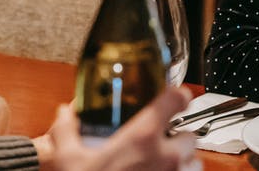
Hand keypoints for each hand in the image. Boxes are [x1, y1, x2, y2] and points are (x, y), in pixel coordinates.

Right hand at [33, 88, 198, 170]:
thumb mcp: (67, 158)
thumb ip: (66, 129)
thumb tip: (64, 114)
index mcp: (142, 137)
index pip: (176, 99)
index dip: (177, 94)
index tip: (175, 96)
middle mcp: (166, 156)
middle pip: (190, 135)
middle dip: (178, 137)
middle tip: (160, 142)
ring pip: (194, 162)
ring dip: (183, 161)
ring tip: (162, 164)